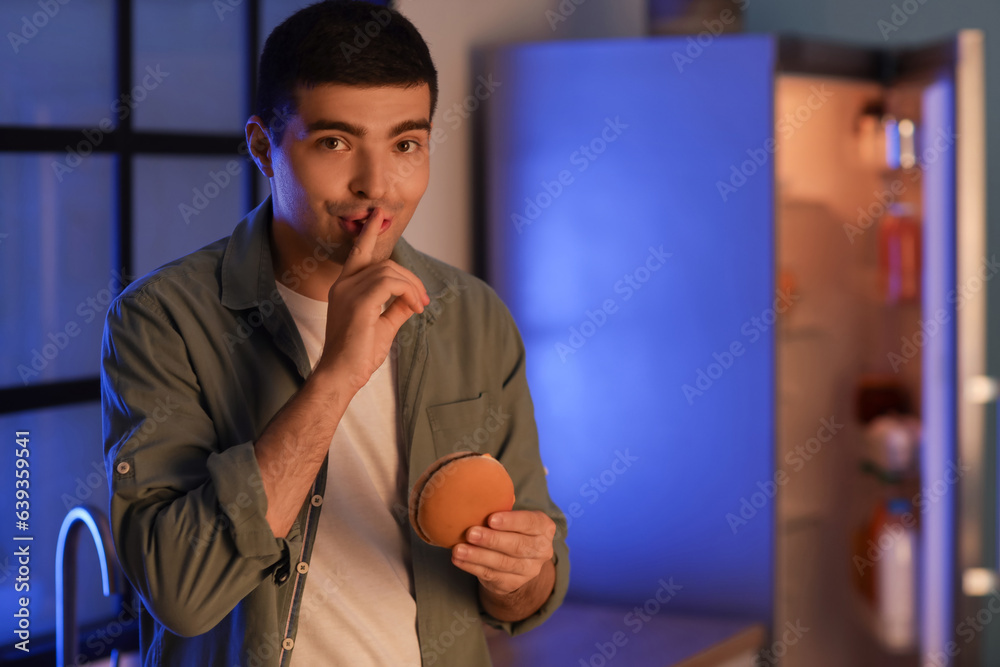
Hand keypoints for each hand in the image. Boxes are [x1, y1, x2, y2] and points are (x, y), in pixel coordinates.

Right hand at [317, 207, 428, 391]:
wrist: (342, 375)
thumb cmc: (358, 354)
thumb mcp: (383, 326)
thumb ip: (396, 308)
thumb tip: (412, 299)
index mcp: (344, 287)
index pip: (358, 252)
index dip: (370, 233)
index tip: (379, 215)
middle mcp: (343, 284)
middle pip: (384, 263)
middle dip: (410, 278)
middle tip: (423, 300)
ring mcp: (349, 291)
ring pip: (389, 271)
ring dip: (412, 286)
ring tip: (420, 305)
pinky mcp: (359, 302)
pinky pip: (390, 283)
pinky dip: (408, 292)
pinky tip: (414, 307)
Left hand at [451, 510, 555, 596]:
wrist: (516, 559)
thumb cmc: (511, 528)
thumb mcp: (514, 516)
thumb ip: (503, 508)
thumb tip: (477, 496)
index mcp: (544, 528)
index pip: (530, 523)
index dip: (511, 521)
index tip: (490, 519)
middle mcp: (542, 550)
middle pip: (518, 546)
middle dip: (492, 540)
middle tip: (471, 533)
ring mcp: (529, 570)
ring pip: (503, 563)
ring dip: (478, 556)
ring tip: (459, 549)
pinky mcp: (513, 583)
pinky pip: (491, 575)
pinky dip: (472, 567)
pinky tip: (458, 559)